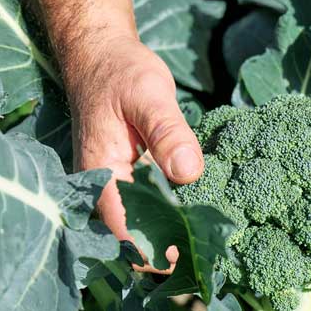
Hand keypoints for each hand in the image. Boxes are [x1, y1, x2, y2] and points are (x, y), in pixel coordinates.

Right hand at [66, 35, 203, 273]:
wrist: (102, 56)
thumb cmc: (120, 72)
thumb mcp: (149, 94)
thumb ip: (168, 133)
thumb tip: (189, 173)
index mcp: (101, 174)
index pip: (123, 234)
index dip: (156, 251)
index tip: (190, 253)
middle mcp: (104, 186)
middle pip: (133, 236)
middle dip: (168, 248)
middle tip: (208, 245)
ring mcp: (116, 182)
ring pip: (142, 223)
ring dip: (171, 231)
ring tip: (209, 231)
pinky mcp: (129, 175)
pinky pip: (149, 203)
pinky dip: (172, 210)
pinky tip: (200, 206)